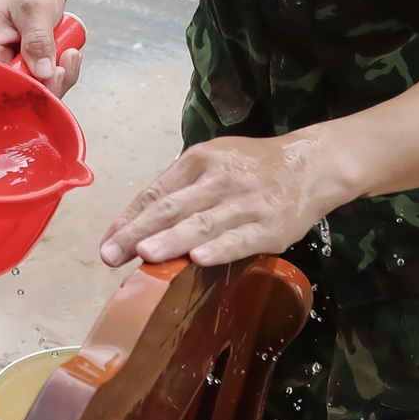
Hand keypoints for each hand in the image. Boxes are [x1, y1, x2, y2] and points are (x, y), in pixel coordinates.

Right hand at [0, 0, 79, 95]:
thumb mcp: (36, 8)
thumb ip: (38, 39)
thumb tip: (42, 72)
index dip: (25, 88)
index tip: (51, 76)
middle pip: (17, 91)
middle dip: (47, 84)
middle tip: (67, 62)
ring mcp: (10, 66)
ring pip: (34, 90)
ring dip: (58, 77)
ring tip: (71, 53)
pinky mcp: (26, 69)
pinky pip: (43, 82)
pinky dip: (60, 74)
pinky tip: (69, 56)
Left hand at [98, 134, 342, 267]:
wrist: (311, 165)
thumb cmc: (253, 167)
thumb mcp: (214, 161)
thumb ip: (182, 188)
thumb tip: (140, 223)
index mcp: (200, 160)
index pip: (157, 191)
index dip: (129, 217)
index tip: (107, 241)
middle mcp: (220, 178)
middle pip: (172, 207)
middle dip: (138, 232)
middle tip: (111, 255)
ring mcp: (246, 202)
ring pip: (203, 223)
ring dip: (172, 240)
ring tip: (144, 255)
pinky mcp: (270, 226)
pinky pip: (240, 239)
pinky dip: (218, 249)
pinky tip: (197, 260)